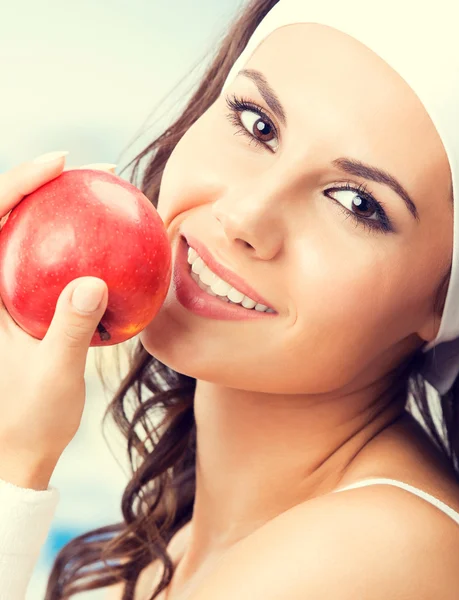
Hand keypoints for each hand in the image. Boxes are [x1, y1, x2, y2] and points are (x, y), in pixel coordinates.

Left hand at [0, 152, 114, 489]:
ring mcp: (3, 300)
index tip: (62, 164)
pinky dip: (72, 245)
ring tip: (100, 194)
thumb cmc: (27, 421)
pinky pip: (44, 264)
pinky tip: (107, 246)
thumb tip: (94, 282)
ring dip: (59, 209)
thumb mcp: (53, 379)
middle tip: (94, 171)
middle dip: (43, 183)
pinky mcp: (19, 311)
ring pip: (25, 237)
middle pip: (7, 219)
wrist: (13, 453)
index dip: (18, 183)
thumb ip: (71, 331)